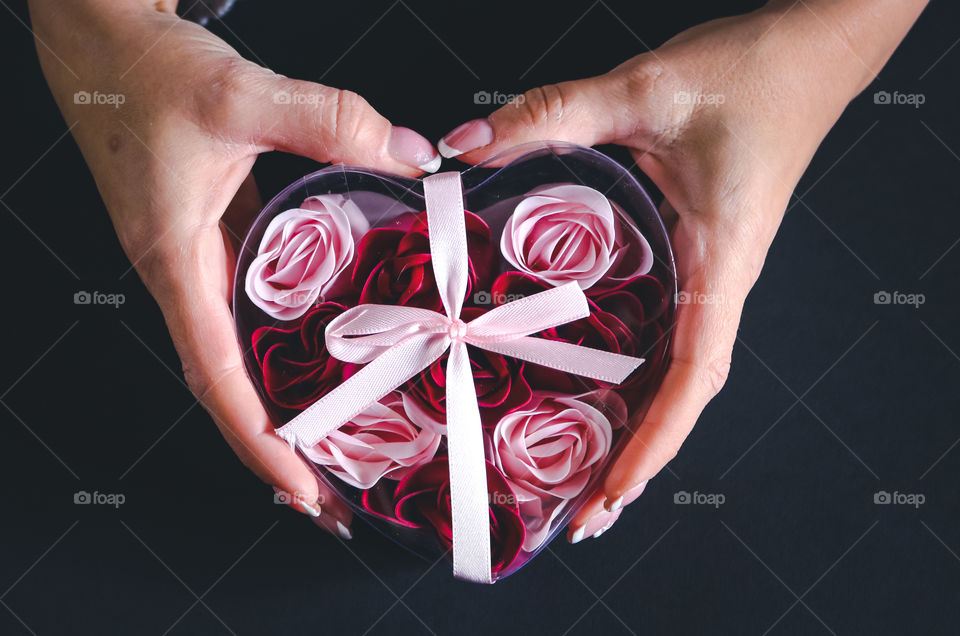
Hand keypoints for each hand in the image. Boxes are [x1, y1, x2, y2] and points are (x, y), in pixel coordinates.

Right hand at [30, 0, 439, 535]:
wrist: (99, 40)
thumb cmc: (145, 72)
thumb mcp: (238, 94)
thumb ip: (328, 122)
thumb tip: (411, 158)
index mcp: (174, 262)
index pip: (216, 377)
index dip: (258, 442)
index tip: (301, 492)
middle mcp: (183, 274)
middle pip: (229, 384)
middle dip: (275, 444)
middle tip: (334, 491)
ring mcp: (197, 259)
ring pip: (239, 349)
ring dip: (279, 399)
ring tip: (336, 438)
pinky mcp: (213, 235)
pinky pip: (250, 303)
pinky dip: (282, 339)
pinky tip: (323, 346)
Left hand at [437, 0, 925, 540]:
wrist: (805, 55)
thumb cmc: (748, 77)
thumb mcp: (646, 92)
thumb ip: (556, 114)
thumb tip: (467, 146)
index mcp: (722, 262)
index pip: (696, 375)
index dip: (657, 441)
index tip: (613, 493)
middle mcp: (720, 282)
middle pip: (685, 397)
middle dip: (641, 462)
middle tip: (584, 516)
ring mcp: (711, 274)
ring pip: (679, 373)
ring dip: (642, 432)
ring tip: (591, 484)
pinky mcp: (698, 256)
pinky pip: (673, 333)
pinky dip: (643, 379)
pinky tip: (607, 394)